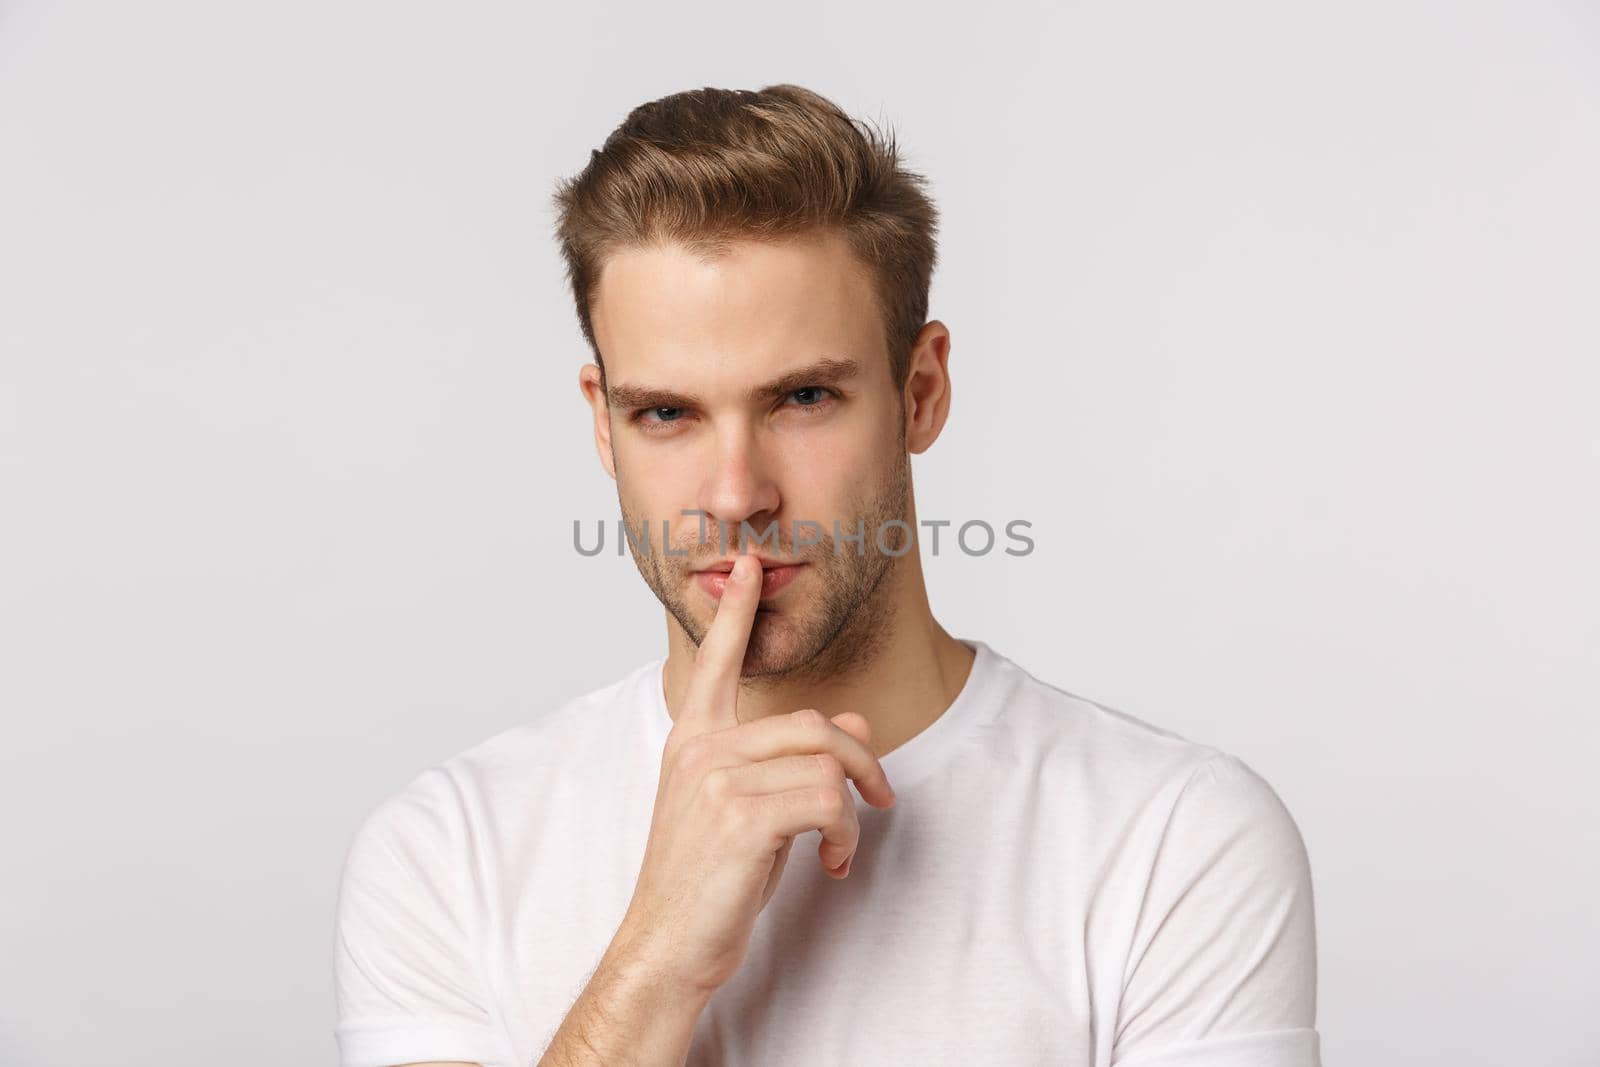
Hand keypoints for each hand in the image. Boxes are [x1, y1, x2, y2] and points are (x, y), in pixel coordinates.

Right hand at [615, 554, 897, 995]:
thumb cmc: (705, 881)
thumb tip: (857, 727)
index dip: (735, 612)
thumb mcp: (749, 810)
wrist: (667, 945)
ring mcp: (717, 778)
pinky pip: (828, 801)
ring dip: (852, 812)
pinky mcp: (739, 815)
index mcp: (692, 740)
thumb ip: (790, 763)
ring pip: (827, 763)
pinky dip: (845, 836)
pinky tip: (828, 863)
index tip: (747, 565)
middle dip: (862, 765)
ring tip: (836, 847)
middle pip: (815, 724)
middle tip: (880, 800)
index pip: (715, 662)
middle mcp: (700, 748)